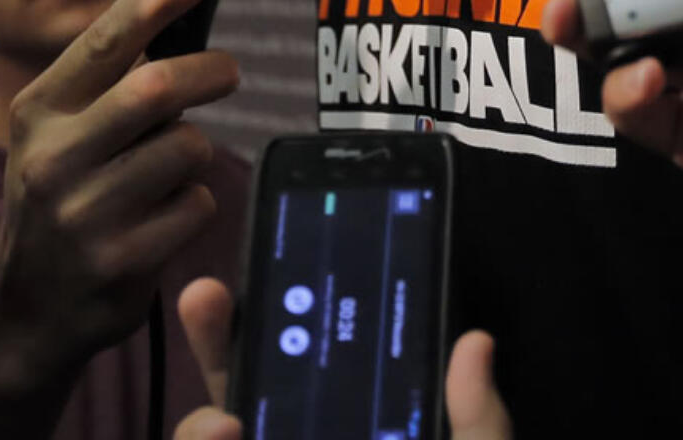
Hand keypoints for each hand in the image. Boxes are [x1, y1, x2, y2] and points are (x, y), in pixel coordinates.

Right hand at [0, 0, 237, 378]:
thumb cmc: (63, 194)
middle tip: (229, 72)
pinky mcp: (121, 261)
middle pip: (157, 88)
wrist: (28, 312)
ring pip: (188, 147)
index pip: (106, 39)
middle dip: (209, 72)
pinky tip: (159, 222)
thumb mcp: (59, 129)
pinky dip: (194, 205)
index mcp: (40, 110)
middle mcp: (54, 158)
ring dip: (195, 151)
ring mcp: (85, 214)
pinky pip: (197, 205)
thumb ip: (110, 76)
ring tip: (166, 172)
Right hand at [175, 281, 513, 439]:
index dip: (294, 312)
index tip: (292, 259)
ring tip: (224, 425)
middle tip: (208, 294)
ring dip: (203, 428)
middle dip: (222, 342)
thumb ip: (479, 430)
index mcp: (359, 436)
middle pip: (248, 394)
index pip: (317, 367)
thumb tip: (475, 339)